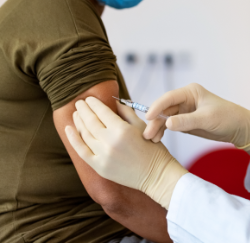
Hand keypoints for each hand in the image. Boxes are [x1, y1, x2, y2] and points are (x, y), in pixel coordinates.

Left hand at [65, 97, 187, 208]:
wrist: (155, 174)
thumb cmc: (152, 149)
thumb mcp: (142, 126)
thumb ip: (126, 113)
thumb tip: (114, 102)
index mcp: (122, 130)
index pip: (102, 112)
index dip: (94, 104)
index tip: (90, 98)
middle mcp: (110, 142)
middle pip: (90, 121)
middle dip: (84, 110)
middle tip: (79, 102)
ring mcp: (102, 156)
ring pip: (85, 134)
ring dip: (78, 122)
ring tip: (76, 114)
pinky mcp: (99, 167)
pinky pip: (81, 151)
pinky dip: (74, 139)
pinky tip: (69, 129)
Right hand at [143, 83, 249, 150]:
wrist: (239, 128)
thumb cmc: (227, 117)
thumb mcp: (207, 119)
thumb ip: (187, 121)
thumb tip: (167, 123)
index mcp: (190, 92)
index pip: (169, 98)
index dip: (157, 107)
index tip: (149, 117)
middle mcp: (185, 100)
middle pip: (164, 109)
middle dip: (155, 121)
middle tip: (147, 134)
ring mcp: (184, 111)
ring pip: (165, 118)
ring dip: (157, 128)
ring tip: (151, 140)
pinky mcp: (185, 122)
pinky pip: (170, 126)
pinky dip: (163, 132)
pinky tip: (158, 139)